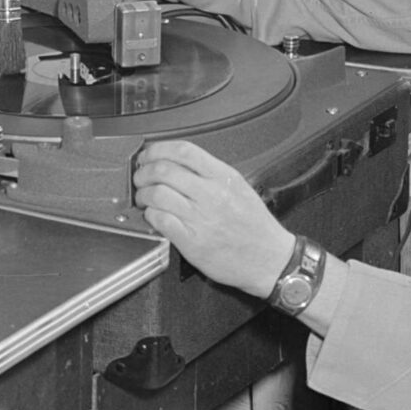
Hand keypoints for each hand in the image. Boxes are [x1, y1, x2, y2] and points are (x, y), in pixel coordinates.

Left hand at [134, 140, 295, 296]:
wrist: (270, 259)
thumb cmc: (255, 227)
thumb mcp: (239, 188)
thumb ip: (210, 173)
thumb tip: (177, 163)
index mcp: (223, 177)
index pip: (184, 151)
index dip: (158, 149)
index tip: (148, 155)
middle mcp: (212, 195)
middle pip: (164, 170)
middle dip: (143, 172)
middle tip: (140, 178)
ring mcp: (201, 218)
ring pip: (157, 194)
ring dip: (143, 195)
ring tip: (144, 199)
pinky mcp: (192, 242)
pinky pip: (160, 220)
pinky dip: (150, 215)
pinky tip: (153, 216)